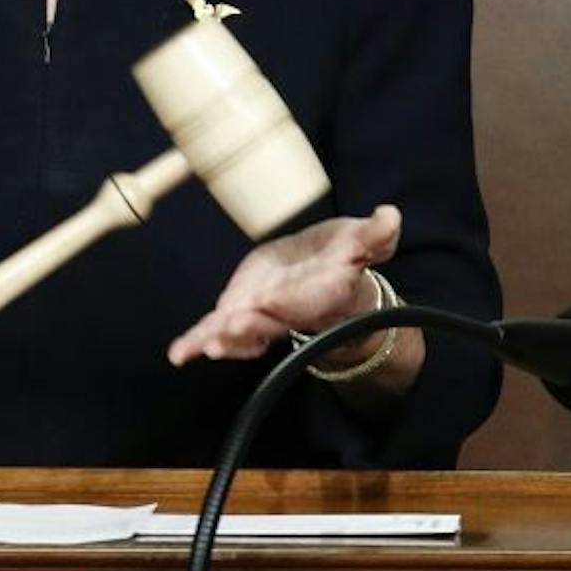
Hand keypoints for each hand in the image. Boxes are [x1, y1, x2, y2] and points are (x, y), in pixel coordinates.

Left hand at [166, 204, 401, 366]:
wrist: (326, 272)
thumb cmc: (345, 256)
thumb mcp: (363, 240)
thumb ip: (375, 234)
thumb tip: (390, 216)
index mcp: (318, 293)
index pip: (302, 299)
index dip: (285, 301)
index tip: (269, 300)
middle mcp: (288, 311)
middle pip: (266, 323)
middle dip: (247, 327)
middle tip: (228, 328)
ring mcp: (261, 314)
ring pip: (239, 333)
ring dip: (221, 339)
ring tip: (199, 347)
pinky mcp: (241, 309)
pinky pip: (218, 328)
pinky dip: (198, 341)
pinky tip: (179, 354)